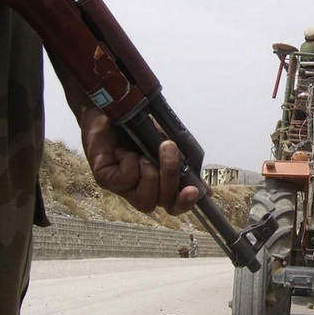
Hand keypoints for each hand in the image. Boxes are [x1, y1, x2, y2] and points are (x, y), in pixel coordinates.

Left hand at [80, 108, 204, 214]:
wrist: (113, 109)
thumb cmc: (140, 128)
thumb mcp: (169, 144)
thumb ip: (185, 166)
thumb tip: (207, 191)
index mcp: (161, 185)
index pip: (176, 205)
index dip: (186, 203)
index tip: (194, 190)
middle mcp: (144, 190)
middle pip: (165, 203)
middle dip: (170, 178)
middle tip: (168, 151)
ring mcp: (124, 188)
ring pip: (145, 201)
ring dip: (150, 174)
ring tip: (143, 153)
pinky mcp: (106, 180)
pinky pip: (126, 181)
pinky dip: (130, 162)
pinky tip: (123, 151)